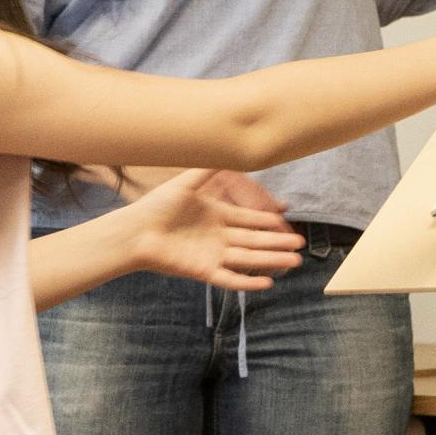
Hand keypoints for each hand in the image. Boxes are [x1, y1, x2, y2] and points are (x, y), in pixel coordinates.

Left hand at [115, 169, 305, 291]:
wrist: (135, 231)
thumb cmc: (157, 205)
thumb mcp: (187, 183)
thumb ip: (209, 169)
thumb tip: (230, 151)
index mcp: (216, 215)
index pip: (249, 220)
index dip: (269, 222)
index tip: (288, 223)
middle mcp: (218, 236)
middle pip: (254, 241)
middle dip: (277, 243)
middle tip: (300, 246)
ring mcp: (212, 255)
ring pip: (248, 259)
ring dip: (270, 260)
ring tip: (293, 261)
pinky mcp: (203, 271)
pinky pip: (230, 278)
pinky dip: (247, 282)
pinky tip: (266, 283)